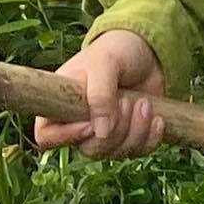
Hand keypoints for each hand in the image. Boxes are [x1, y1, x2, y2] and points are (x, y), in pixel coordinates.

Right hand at [33, 29, 165, 158]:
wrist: (146, 52)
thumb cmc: (116, 51)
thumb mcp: (104, 63)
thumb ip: (99, 95)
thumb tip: (100, 133)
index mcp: (60, 102)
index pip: (46, 135)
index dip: (65, 137)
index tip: (89, 123)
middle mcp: (77, 122)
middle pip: (89, 149)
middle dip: (115, 129)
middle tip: (127, 102)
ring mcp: (103, 133)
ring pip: (115, 153)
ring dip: (135, 131)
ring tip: (144, 103)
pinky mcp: (127, 138)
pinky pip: (137, 152)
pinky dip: (150, 139)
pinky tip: (157, 118)